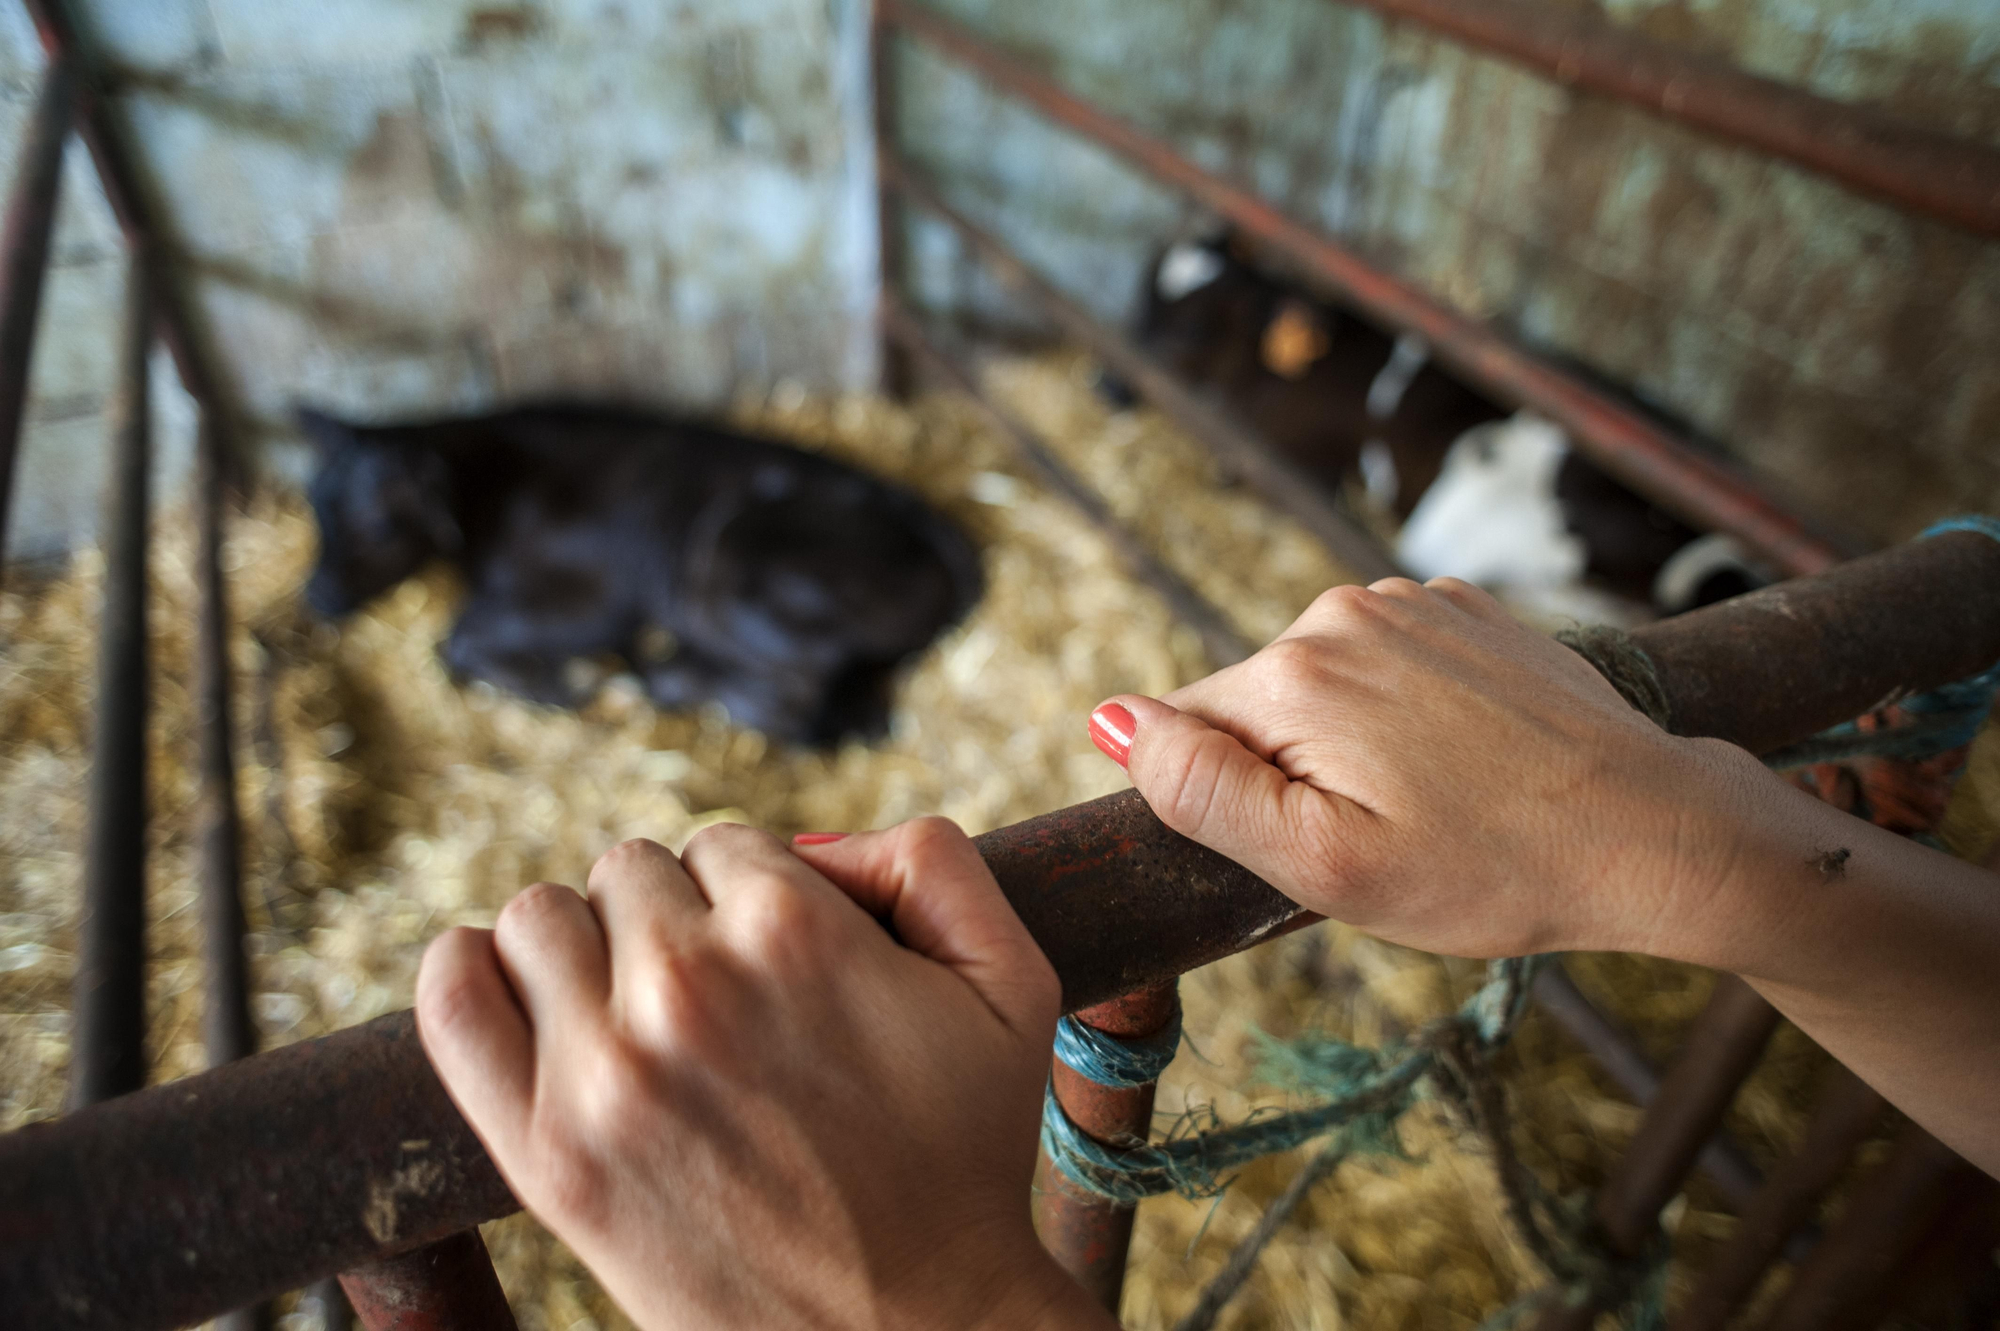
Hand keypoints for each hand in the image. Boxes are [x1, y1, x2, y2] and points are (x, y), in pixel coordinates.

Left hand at [416, 818, 1113, 1330]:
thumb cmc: (964, 1156)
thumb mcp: (1013, 982)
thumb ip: (932, 860)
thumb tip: (807, 845)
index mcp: (794, 927)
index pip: (723, 845)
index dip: (757, 901)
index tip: (782, 972)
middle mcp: (689, 985)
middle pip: (629, 873)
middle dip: (676, 922)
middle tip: (722, 1006)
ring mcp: (606, 1071)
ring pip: (541, 918)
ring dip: (584, 950)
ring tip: (635, 1015)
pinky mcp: (546, 1153)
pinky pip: (453, 1000)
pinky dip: (468, 974)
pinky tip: (519, 996)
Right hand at [1091, 577, 1767, 959]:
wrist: (1652, 832)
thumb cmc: (1488, 869)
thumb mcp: (1324, 865)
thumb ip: (1202, 789)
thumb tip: (1109, 720)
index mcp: (1293, 673)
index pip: (1186, 735)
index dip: (1229, 807)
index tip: (1315, 846)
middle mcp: (1342, 611)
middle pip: (1256, 707)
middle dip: (1293, 776)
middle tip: (1383, 839)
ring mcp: (1413, 601)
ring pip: (1323, 687)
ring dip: (1350, 744)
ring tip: (1435, 805)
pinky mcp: (1466, 610)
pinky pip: (1390, 665)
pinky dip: (1406, 714)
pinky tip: (1466, 763)